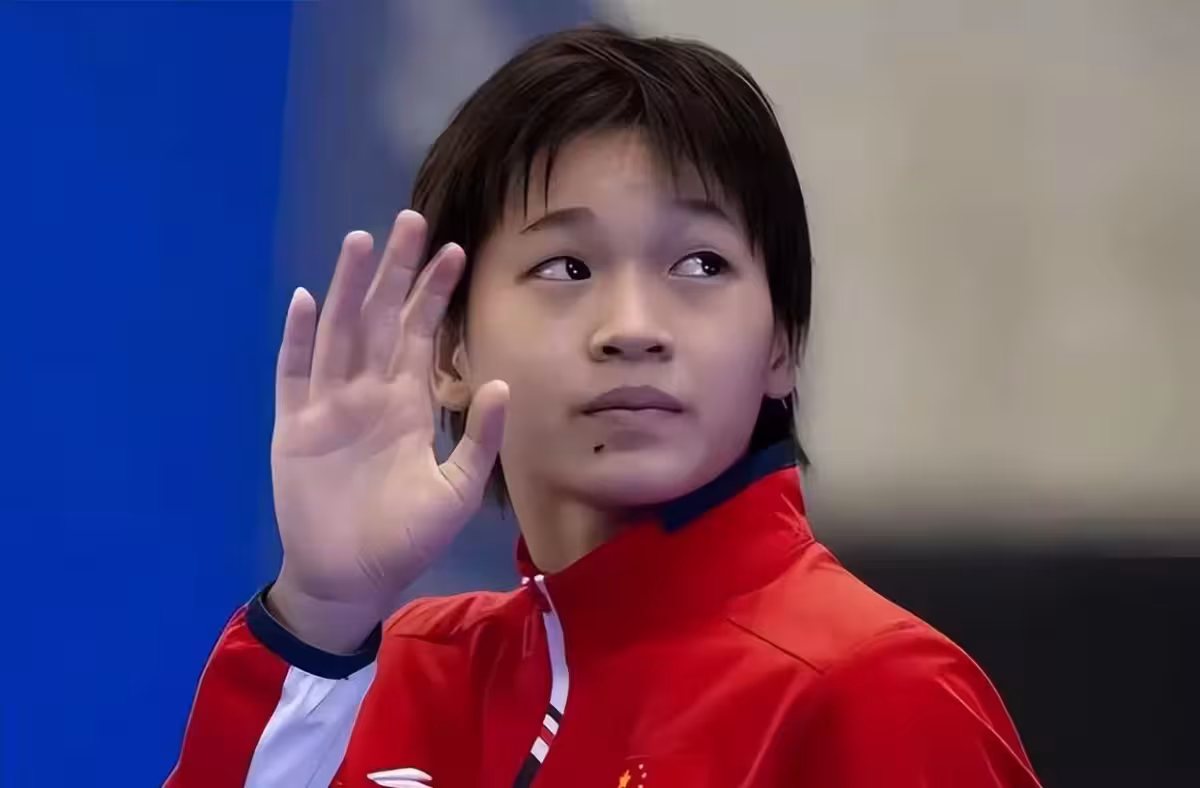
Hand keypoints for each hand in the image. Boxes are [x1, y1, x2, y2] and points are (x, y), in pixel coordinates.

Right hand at [267, 211, 507, 652]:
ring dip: (350, 288)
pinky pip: (295, 374)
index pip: (421, 334)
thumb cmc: (405, 537)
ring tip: (362, 241)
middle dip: (395, 271)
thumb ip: (479, 437)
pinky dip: (300, 338)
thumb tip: (502, 382)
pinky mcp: (294, 426)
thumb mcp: (456, 489)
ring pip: (341, 333)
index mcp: (406, 403)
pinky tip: (309, 300)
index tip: (454, 250)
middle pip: (381, 318)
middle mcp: (368, 393)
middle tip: (410, 220)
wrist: (352, 577)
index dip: (434, 293)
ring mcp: (329, 406)